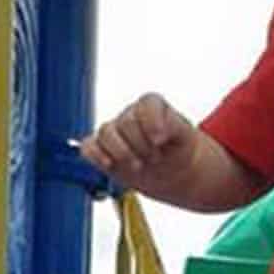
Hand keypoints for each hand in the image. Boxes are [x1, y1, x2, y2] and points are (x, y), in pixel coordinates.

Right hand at [80, 92, 198, 193]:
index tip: (160, 141)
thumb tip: (159, 129)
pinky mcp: (102, 150)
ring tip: (139, 166)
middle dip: (141, 144)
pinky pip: (88, 147)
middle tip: (156, 158)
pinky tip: (109, 164)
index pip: (146, 103)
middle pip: (126, 122)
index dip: (151, 122)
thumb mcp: (185, 136)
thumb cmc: (179, 147)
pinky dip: (96, 155)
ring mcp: (115, 131)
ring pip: (106, 132)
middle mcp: (131, 115)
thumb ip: (174, 126)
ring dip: (122, 152)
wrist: (172, 169)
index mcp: (153, 106)